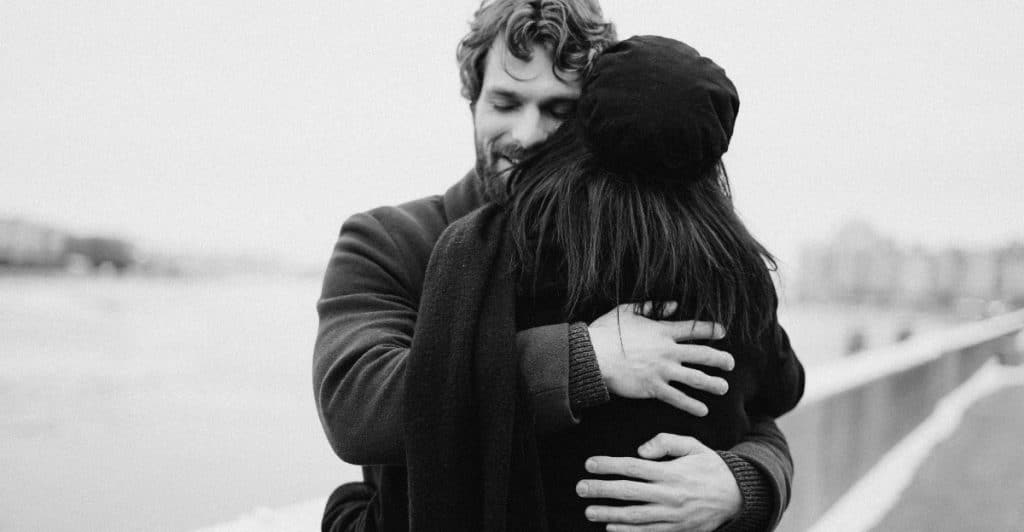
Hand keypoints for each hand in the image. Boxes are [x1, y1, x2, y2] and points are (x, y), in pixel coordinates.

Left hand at [577, 433, 741, 531]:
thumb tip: (640, 451)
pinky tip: (611, 527)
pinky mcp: (677, 530)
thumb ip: (665, 442)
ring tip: (589, 511)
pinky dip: (628, 531)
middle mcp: (669, 495)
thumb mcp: (692, 445)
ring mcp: (673, 516)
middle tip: (580, 488)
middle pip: (628, 493)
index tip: (589, 464)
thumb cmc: (709, 466)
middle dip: (601, 490)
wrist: (737, 495)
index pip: (633, 468)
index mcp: (671, 472)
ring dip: (609, 514)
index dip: (608, 465)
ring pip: (635, 517)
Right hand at [588, 302, 733, 416]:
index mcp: (662, 331)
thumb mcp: (628, 311)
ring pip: (696, 378)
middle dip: (720, 359)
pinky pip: (678, 398)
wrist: (593, 356)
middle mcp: (668, 351)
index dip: (711, 329)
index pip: (694, 329)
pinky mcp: (653, 387)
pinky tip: (703, 410)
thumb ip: (653, 306)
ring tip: (724, 388)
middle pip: (702, 354)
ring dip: (713, 383)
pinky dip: (691, 405)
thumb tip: (674, 304)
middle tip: (731, 363)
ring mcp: (662, 370)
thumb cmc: (606, 332)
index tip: (722, 332)